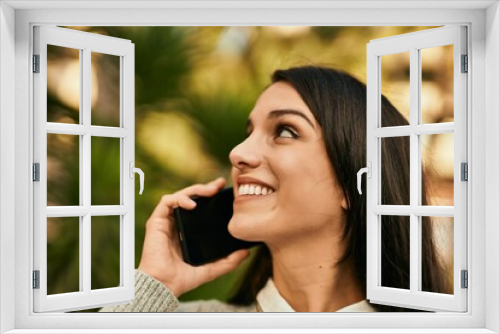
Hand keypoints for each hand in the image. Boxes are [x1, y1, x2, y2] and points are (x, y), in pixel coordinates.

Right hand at [138, 177, 249, 296]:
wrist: (164, 285)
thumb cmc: (183, 278)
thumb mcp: (212, 269)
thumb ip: (229, 261)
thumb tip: (247, 252)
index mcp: (188, 230)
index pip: (200, 206)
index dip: (211, 195)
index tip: (224, 190)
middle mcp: (177, 222)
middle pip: (191, 197)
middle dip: (205, 187)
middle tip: (219, 184)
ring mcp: (167, 221)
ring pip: (180, 195)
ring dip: (194, 190)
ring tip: (208, 191)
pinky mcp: (157, 221)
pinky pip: (166, 201)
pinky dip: (179, 198)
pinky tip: (191, 204)